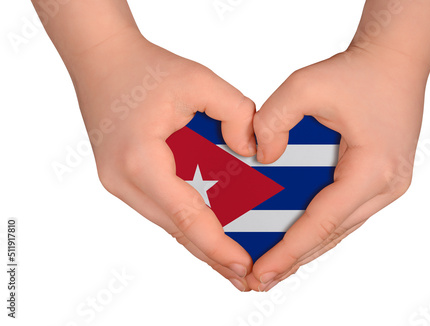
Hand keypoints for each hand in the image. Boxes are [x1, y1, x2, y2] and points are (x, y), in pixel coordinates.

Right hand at [71, 29, 255, 290]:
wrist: (102, 60)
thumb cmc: (146, 68)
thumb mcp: (199, 81)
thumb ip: (236, 113)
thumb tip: (254, 152)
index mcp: (140, 159)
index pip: (185, 214)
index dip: (216, 245)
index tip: (242, 266)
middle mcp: (124, 180)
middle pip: (176, 229)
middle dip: (212, 255)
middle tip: (247, 278)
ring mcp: (119, 183)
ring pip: (168, 223)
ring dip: (200, 242)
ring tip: (232, 262)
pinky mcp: (123, 180)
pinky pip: (161, 209)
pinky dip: (187, 222)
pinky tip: (209, 232)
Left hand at [248, 45, 427, 290]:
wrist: (395, 61)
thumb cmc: (358, 71)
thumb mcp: (305, 85)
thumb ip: (273, 121)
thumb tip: (262, 158)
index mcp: (372, 168)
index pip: (323, 220)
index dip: (290, 249)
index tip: (263, 271)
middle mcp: (387, 185)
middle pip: (333, 233)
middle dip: (295, 259)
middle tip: (259, 281)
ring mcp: (389, 186)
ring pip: (341, 228)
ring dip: (308, 248)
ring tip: (275, 267)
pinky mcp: (382, 181)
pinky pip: (346, 213)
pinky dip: (321, 228)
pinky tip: (299, 238)